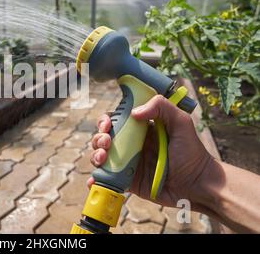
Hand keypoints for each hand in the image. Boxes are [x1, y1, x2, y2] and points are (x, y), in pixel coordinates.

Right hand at [88, 95, 212, 209]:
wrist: (198, 185)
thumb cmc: (193, 153)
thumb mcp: (181, 123)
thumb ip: (162, 108)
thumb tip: (134, 112)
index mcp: (141, 129)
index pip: (116, 120)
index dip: (106, 121)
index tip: (107, 125)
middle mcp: (131, 144)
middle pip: (104, 137)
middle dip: (98, 139)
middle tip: (105, 143)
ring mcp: (128, 163)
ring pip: (102, 156)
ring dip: (95, 156)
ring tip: (102, 159)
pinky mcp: (128, 181)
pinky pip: (107, 178)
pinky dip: (96, 179)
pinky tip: (94, 181)